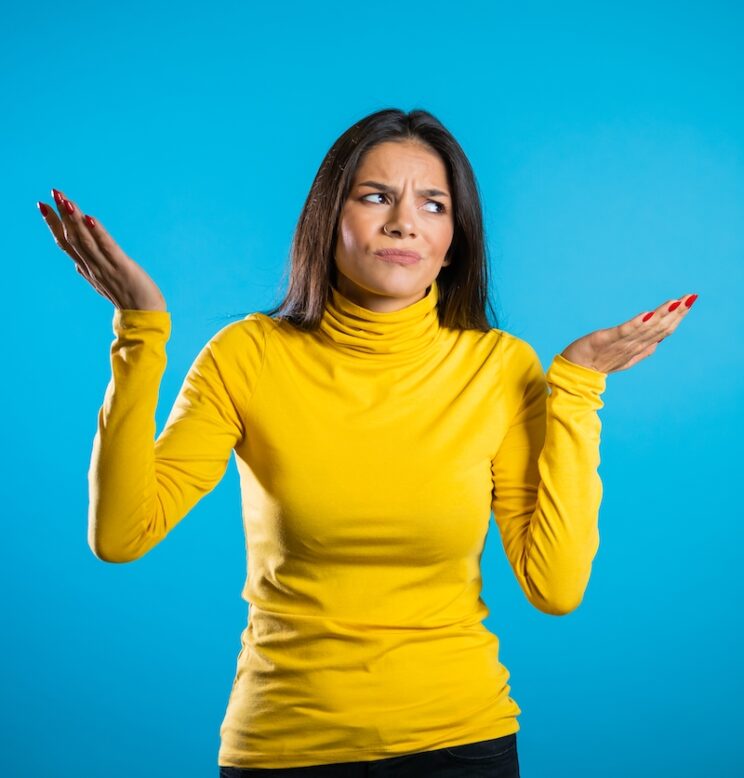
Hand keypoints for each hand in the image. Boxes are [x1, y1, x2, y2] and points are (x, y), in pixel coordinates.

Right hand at [38, 188, 167, 311]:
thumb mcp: (103, 283)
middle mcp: (93, 267)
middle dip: (63, 215)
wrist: (144, 316)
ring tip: (67, 201)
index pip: (66, 243)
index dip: (53, 224)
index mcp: (87, 269)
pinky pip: (107, 248)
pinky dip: (97, 232)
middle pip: (73, 238)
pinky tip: (90, 218)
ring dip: (75, 219)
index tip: (42, 205)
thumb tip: (76, 266)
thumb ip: (90, 272)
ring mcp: (106, 268)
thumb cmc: (127, 298)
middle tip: (54, 192)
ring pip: (86, 241)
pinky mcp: (122, 268)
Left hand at [560, 293, 698, 374]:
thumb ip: (641, 349)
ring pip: (645, 329)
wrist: (574, 373)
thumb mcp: (624, 356)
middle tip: (690, 297)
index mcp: (639, 349)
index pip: (663, 331)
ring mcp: (620, 345)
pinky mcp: (604, 340)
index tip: (690, 301)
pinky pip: (623, 332)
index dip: (677, 317)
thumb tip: (658, 342)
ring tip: (674, 302)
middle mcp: (633, 347)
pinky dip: (636, 324)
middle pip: (659, 329)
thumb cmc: (598, 363)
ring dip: (661, 315)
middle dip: (676, 313)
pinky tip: (647, 314)